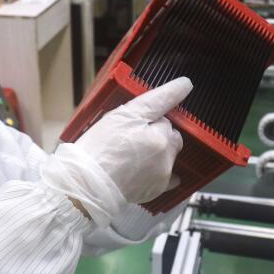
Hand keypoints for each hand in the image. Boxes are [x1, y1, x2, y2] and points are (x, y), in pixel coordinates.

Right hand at [43, 78, 192, 227]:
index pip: (166, 110)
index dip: (168, 99)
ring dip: (158, 150)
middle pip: (170, 133)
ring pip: (168, 152)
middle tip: (132, 135)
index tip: (184, 85)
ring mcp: (164, 172)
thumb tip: (185, 85)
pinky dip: (161, 171)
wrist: (87, 186)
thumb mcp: (121, 116)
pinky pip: (170, 177)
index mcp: (159, 133)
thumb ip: (155, 101)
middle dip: (157, 131)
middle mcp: (166, 152)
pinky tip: (144, 170)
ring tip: (131, 155)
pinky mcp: (158, 189)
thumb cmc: (99, 148)